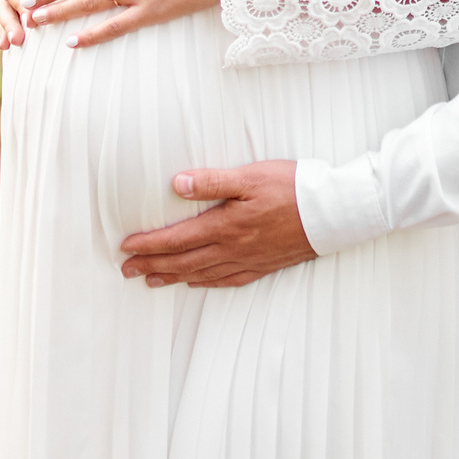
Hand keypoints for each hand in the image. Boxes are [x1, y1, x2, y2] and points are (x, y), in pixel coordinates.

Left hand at [119, 161, 315, 287]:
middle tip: (126, 270)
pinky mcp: (263, 265)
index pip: (177, 238)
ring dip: (173, 277)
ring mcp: (248, 260)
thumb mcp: (251, 176)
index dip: (149, 244)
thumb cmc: (293, 188)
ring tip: (151, 280)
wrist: (332, 212)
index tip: (126, 247)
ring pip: (201, 273)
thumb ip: (212, 182)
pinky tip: (197, 282)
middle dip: (152, 265)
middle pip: (183, 261)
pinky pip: (227, 280)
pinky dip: (206, 283)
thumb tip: (176, 185)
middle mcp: (233, 248)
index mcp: (226, 226)